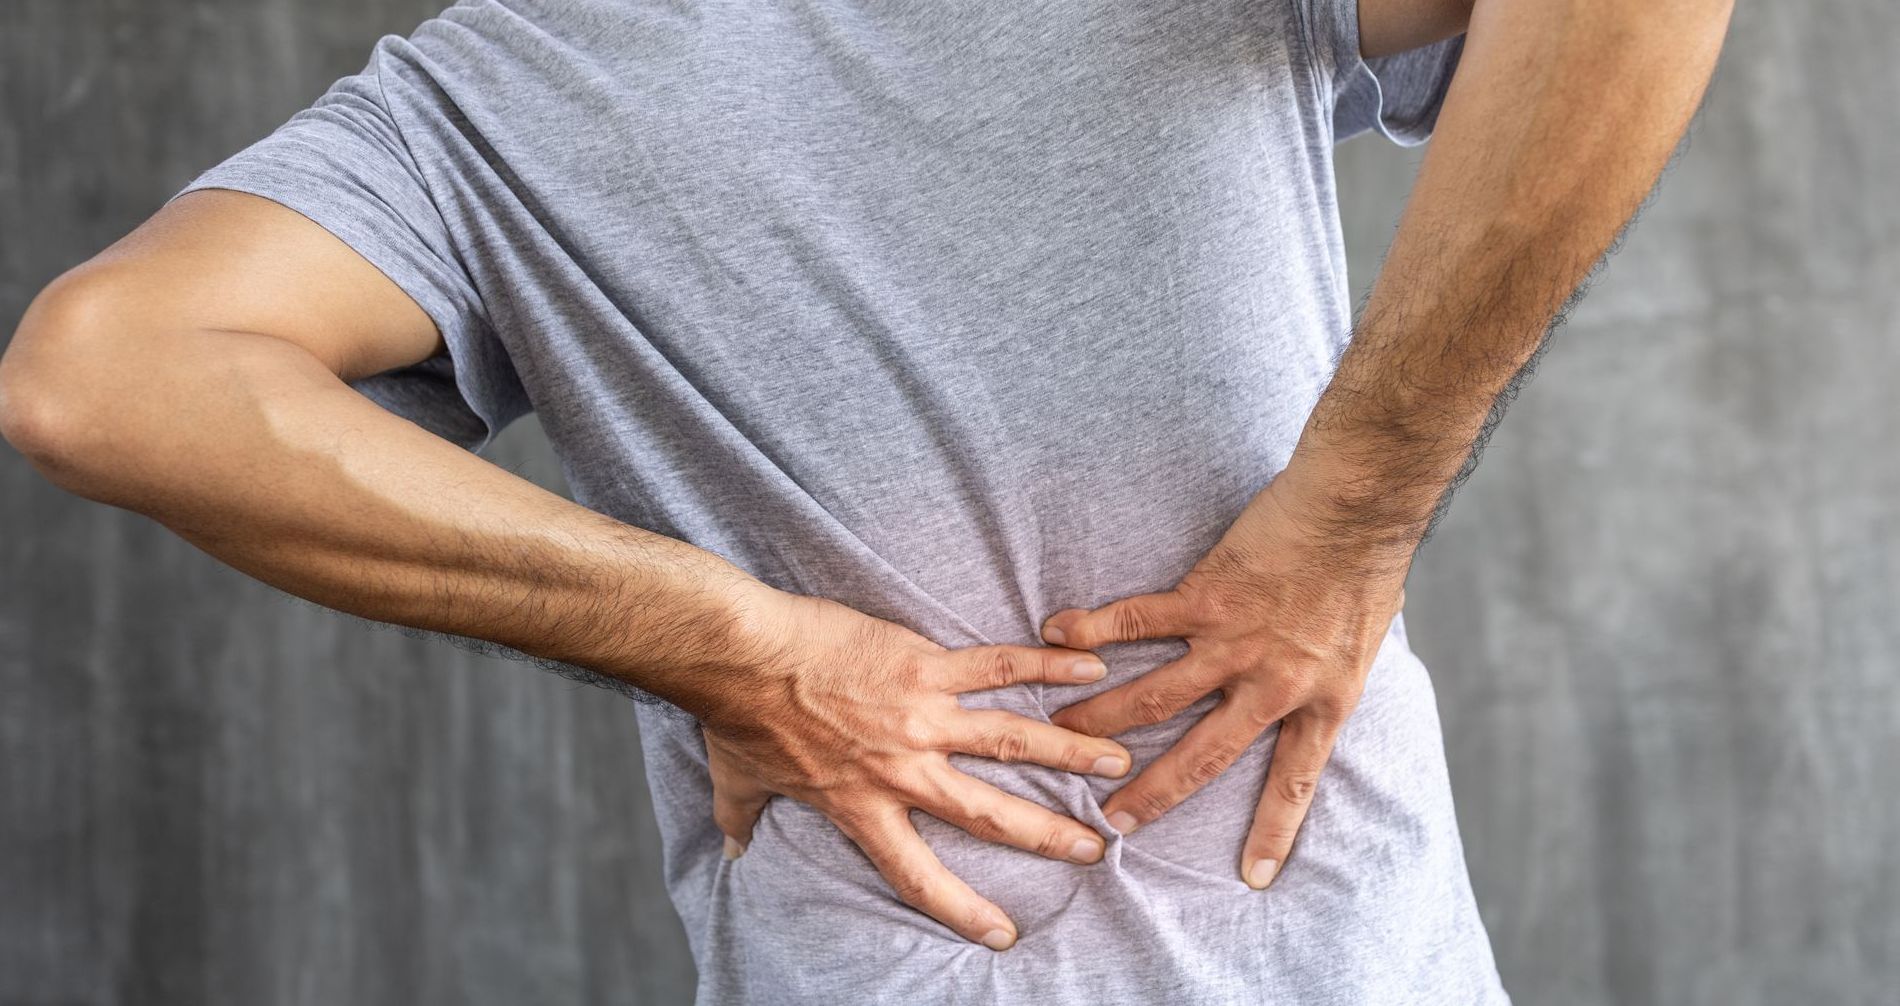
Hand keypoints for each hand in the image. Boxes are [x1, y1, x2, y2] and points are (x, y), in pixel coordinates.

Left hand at [695, 586, 1132, 949]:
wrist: (741, 654)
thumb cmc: (736, 717)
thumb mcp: (738, 784)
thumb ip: (744, 819)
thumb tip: (732, 849)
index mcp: (861, 807)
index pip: (918, 874)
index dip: (961, 909)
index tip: (1004, 935)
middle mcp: (902, 769)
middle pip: (989, 811)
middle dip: (1048, 834)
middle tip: (1097, 846)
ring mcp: (919, 715)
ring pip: (1011, 739)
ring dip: (1069, 751)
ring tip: (1116, 760)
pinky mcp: (923, 665)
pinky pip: (996, 666)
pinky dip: (1045, 665)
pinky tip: (1087, 665)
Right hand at [1041, 462, 1408, 890]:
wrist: (1358, 508)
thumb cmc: (1369, 562)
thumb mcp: (1365, 641)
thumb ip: (1331, 669)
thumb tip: (1318, 673)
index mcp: (1323, 701)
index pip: (1294, 781)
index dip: (1273, 831)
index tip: (1251, 878)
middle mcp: (1274, 685)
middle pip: (1203, 755)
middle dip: (1153, 794)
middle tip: (1111, 821)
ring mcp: (1235, 644)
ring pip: (1158, 696)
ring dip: (1104, 716)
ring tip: (1060, 731)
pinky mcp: (1206, 597)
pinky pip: (1140, 620)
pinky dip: (1095, 627)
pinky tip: (1057, 632)